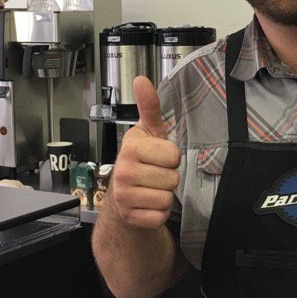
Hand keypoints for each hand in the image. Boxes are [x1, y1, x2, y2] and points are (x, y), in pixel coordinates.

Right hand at [107, 76, 180, 228]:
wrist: (123, 197)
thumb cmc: (141, 161)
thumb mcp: (148, 132)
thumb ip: (149, 107)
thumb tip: (141, 80)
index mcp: (131, 148)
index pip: (173, 156)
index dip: (171, 158)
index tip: (159, 157)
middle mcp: (124, 172)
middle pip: (173, 179)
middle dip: (169, 178)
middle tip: (155, 174)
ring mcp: (125, 196)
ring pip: (168, 198)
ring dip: (165, 195)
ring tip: (152, 189)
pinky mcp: (131, 217)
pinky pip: (160, 216)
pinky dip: (159, 213)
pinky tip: (148, 204)